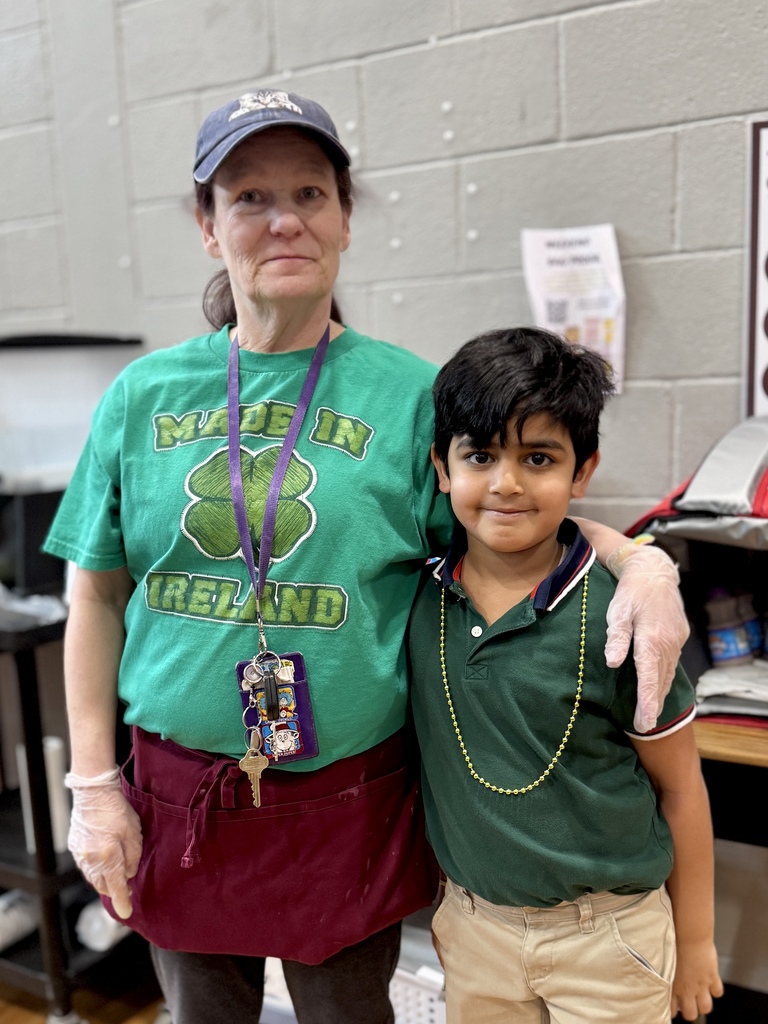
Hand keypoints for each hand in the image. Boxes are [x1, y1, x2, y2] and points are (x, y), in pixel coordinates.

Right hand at [66, 768, 142, 918]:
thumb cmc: (117, 809)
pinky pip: (86, 866)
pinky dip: (95, 870)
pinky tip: (102, 863)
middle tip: (126, 889)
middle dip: (114, 890)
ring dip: (104, 881)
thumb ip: (133, 856)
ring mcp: (80, 854)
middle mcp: (91, 860)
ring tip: (115, 877)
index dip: (122, 902)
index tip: (126, 914)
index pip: (116, 887)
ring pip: (93, 877)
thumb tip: (129, 874)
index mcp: (108, 857)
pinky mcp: (75, 846)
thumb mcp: (134, 831)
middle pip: (102, 885)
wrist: (93, 792)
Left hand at [604, 544, 689, 731]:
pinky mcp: (678, 637)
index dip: (647, 703)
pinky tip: (660, 687)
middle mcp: (667, 644)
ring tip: (651, 714)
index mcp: (651, 639)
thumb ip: (616, 637)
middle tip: (644, 727)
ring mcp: (675, 641)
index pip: (649, 679)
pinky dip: (665, 679)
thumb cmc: (630, 591)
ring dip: (660, 694)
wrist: (654, 571)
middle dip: (653, 705)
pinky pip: (672, 664)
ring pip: (668, 674)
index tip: (644, 723)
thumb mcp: (618, 610)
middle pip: (660, 681)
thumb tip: (612, 662)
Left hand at [671, 940, 723, 1019]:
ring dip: (704, 1004)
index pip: (672, 1010)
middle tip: (689, 1004)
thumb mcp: (664, 962)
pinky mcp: (712, 978)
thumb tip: (664, 979)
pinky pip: (718, 992)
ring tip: (700, 997)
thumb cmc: (673, 942)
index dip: (674, 1009)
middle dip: (690, 1011)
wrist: (690, 935)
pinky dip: (716, 990)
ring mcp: (701, 985)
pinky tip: (711, 984)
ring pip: (706, 1008)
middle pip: (691, 1014)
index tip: (675, 1006)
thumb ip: (665, 975)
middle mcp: (686, 989)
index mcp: (671, 986)